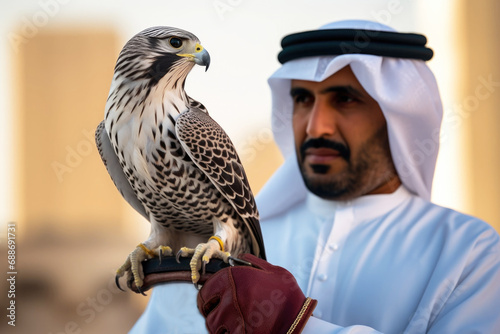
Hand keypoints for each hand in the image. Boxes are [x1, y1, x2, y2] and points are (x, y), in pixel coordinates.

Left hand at [197, 254, 316, 333]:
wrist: (298, 320)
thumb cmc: (287, 295)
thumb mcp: (274, 271)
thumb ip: (254, 262)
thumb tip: (239, 258)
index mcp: (237, 278)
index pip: (209, 286)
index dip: (209, 292)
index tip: (211, 296)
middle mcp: (231, 296)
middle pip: (206, 305)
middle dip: (209, 308)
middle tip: (215, 309)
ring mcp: (233, 316)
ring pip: (212, 322)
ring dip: (217, 322)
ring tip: (227, 322)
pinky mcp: (238, 333)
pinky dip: (226, 333)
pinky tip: (235, 330)